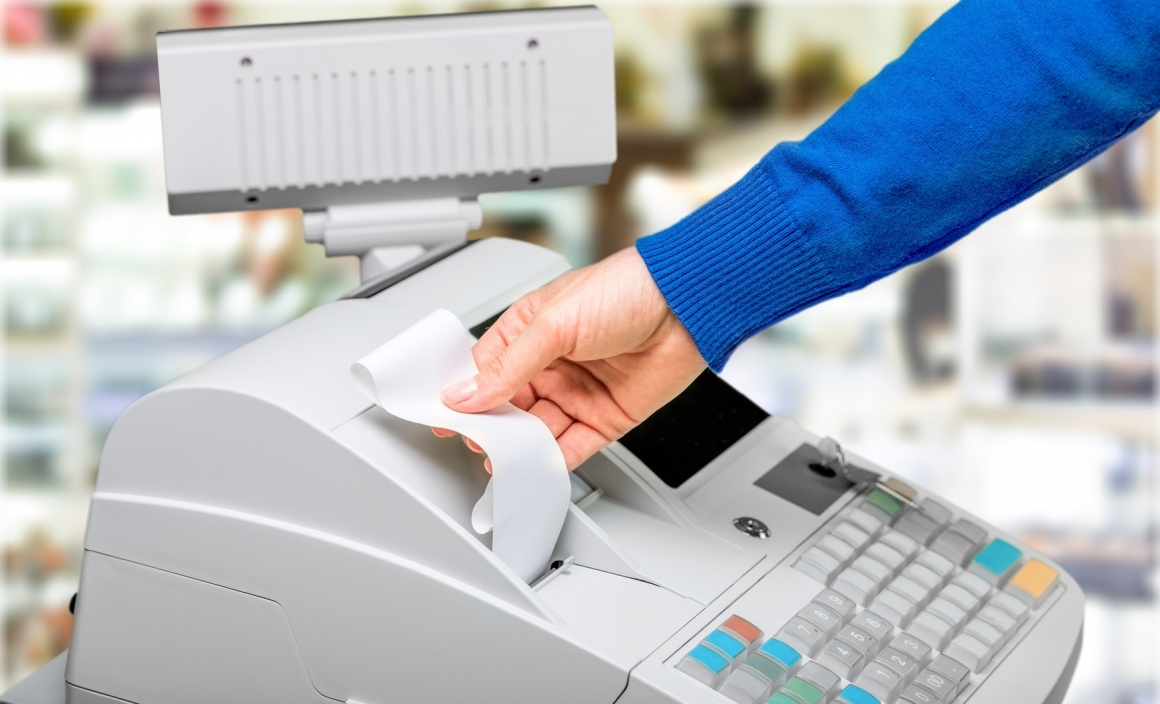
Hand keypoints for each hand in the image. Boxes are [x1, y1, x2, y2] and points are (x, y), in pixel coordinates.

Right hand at [435, 247, 706, 469]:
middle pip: (509, 407)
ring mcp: (578, 392)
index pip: (486, 371)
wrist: (687, 306)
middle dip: (494, 428)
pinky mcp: (606, 417)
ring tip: (506, 461)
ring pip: (538, 431)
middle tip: (478, 445)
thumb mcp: (554, 323)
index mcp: (530, 331)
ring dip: (522, 448)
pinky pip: (574, 447)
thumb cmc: (627, 290)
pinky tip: (538, 468)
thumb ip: (508, 365)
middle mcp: (552, 363)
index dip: (467, 396)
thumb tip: (466, 393)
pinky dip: (555, 462)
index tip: (448, 419)